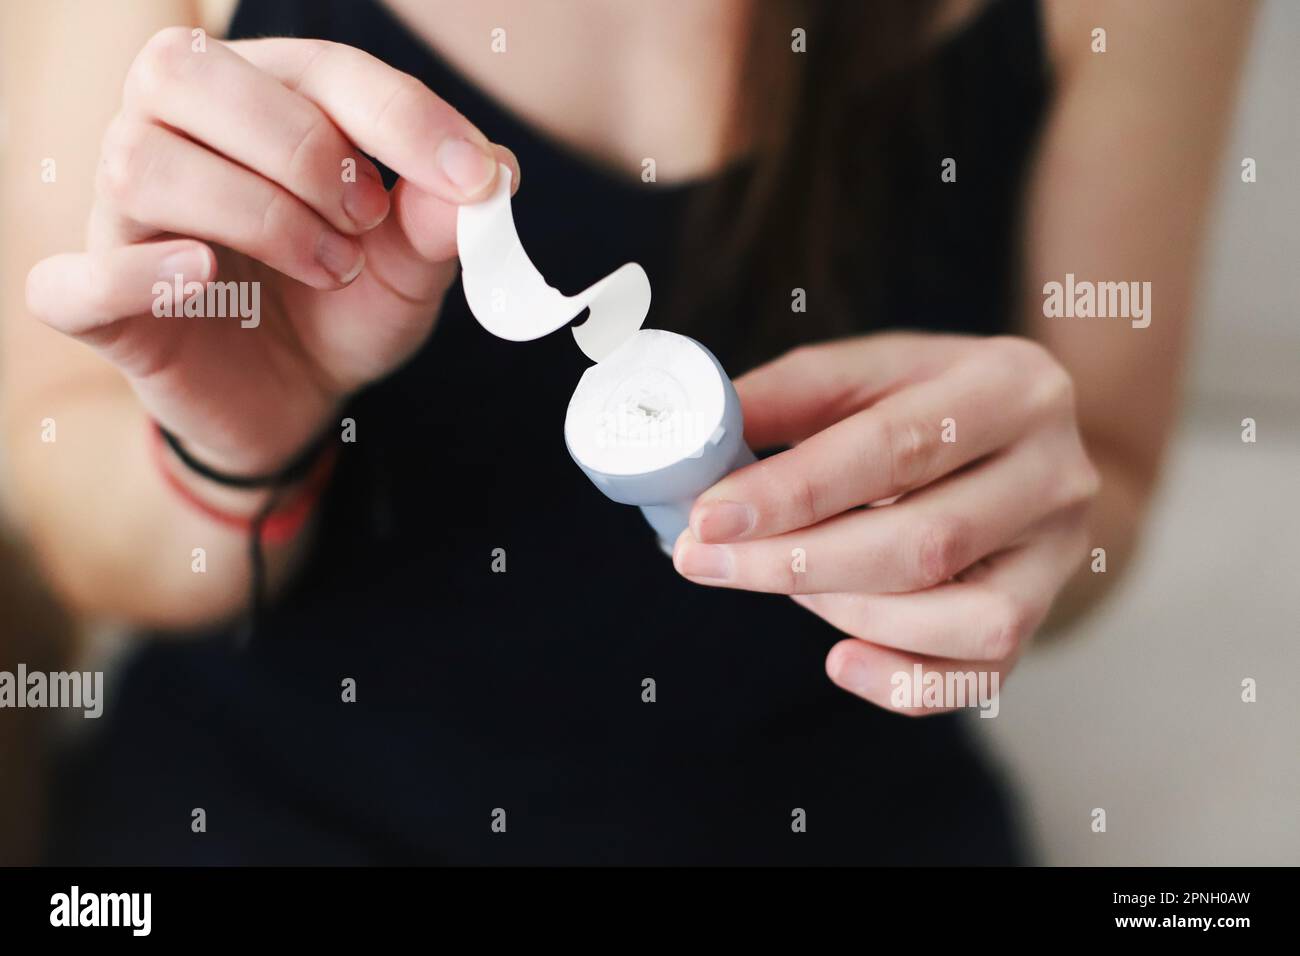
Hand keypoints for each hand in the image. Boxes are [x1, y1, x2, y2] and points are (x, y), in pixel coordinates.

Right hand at [25, 30, 517, 473]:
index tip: (472, 178)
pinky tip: (207, 276)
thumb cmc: (344, 309)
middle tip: (365, 221)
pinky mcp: (99, 305)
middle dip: (302, 149)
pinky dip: (138, 274)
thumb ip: (442, 220)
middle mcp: (173, 136)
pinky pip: (73, 278)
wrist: (297, 401)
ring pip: (140, 162)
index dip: (398, 115)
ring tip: (327, 268)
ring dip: (256, 216)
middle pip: (189, 77)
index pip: (315, 66)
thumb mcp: (410, 270)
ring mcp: (124, 218)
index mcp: (257, 101)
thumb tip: (490, 170)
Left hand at [673, 333, 1099, 714]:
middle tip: (705, 561)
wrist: (1025, 440)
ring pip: (961, 619)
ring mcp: (1058, 553)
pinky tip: (840, 662)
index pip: (896, 447)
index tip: (710, 515)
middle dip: (796, 563)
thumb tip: (695, 436)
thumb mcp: (867, 373)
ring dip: (847, 613)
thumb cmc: (928, 401)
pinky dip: (901, 682)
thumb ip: (788, 396)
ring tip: (780, 581)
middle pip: (924, 542)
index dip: (795, 491)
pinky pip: (981, 676)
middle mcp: (1055, 471)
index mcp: (1010, 386)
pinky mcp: (1043, 613)